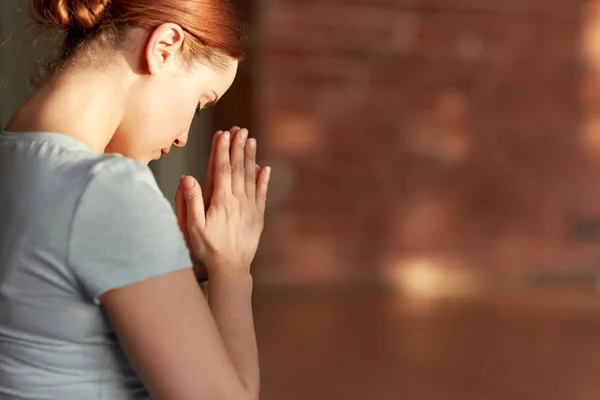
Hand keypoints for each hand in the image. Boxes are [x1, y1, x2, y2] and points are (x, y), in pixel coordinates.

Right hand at [177, 129, 269, 275]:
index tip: (223, 134)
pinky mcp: (258, 216)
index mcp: (221, 201)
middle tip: (239, 130)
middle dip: (237, 147)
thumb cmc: (208, 249)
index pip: (221, 169)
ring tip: (251, 140)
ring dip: (250, 157)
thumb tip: (187, 178)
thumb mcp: (193, 227)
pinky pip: (261, 193)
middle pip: (237, 168)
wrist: (231, 268)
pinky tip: (264, 168)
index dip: (222, 150)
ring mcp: (250, 208)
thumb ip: (190, 201)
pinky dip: (263, 179)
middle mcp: (238, 201)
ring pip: (250, 177)